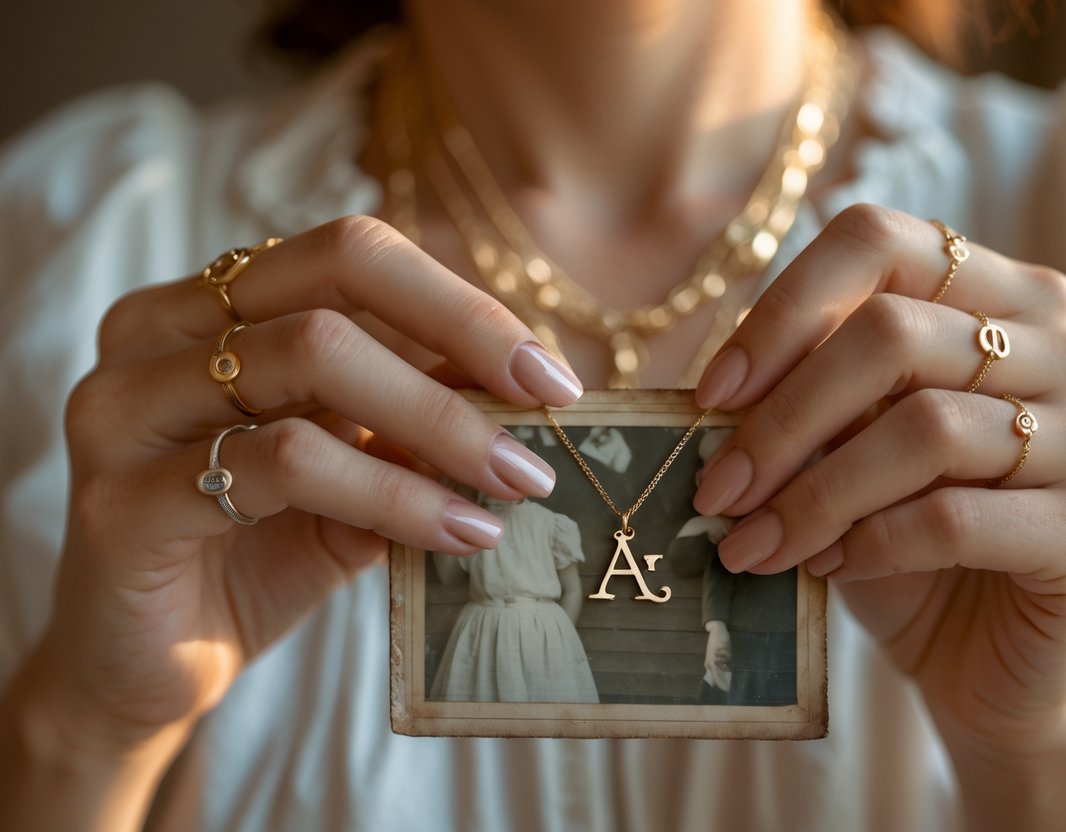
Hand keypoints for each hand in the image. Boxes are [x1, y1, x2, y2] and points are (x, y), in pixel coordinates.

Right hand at [26, 215, 582, 759]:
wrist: (153, 667)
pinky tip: (459, 531)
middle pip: (333, 286)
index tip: (549, 372)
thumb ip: (411, 421)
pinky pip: (283, 463)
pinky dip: (393, 493)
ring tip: (515, 484)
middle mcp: (153, 331)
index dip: (459, 301)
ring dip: (439, 424)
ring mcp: (123, 407)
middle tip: (544, 422)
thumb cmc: (258, 552)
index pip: (349, 253)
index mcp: (208, 304)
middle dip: (461, 345)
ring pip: (313, 362)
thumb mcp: (352, 470)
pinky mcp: (118, 499)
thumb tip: (523, 383)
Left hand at [692, 205, 1065, 757]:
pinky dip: (870, 543)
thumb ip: (808, 399)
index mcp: (1000, 296)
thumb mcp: (846, 448)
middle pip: (891, 334)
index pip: (877, 242)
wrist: (987, 656)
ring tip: (752, 544)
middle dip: (781, 420)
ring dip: (812, 494)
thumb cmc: (902, 536)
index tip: (711, 393)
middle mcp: (1065, 348)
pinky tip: (827, 567)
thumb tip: (719, 391)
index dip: (781, 310)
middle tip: (716, 490)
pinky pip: (955, 518)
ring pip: (923, 429)